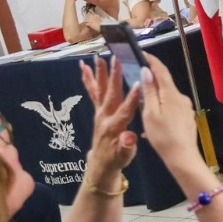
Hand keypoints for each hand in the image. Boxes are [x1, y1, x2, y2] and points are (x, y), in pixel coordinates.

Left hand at [79, 57, 140, 188]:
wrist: (101, 163)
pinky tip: (83, 66)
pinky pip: (93, 92)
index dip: (132, 98)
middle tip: (115, 59)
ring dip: (99, 73)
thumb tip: (129, 137)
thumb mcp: (124, 157)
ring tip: (98, 57)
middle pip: (110, 94)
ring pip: (100, 89)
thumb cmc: (116, 159)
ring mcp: (99, 112)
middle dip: (113, 77)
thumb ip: (127, 146)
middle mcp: (104, 117)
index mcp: (114, 128)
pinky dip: (88, 79)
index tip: (138, 84)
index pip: (125, 111)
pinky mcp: (97, 110)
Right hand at [137, 55, 211, 176]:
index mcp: (171, 93)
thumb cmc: (163, 136)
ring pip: (167, 97)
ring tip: (142, 109)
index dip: (151, 60)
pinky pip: (171, 109)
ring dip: (154, 99)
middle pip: (164, 83)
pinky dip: (160, 111)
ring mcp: (185, 108)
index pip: (161, 70)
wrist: (183, 157)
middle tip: (136, 80)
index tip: (141, 53)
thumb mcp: (150, 113)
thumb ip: (149, 91)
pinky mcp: (186, 118)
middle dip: (150, 81)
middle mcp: (181, 97)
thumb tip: (146, 71)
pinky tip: (153, 125)